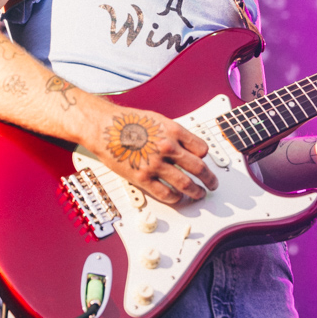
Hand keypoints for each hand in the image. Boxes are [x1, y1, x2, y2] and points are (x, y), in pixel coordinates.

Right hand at [81, 99, 218, 203]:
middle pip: (199, 168)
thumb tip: (188, 147)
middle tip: (212, 184)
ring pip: (186, 184)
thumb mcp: (158, 119)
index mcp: (173, 131)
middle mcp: (167, 148)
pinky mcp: (142, 178)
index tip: (205, 162)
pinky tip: (177, 197)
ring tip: (199, 194)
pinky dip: (175, 197)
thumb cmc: (127, 121)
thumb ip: (175, 134)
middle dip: (209, 179)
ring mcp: (155, 164)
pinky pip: (165, 193)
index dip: (205, 158)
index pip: (202, 149)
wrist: (103, 127)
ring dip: (196, 192)